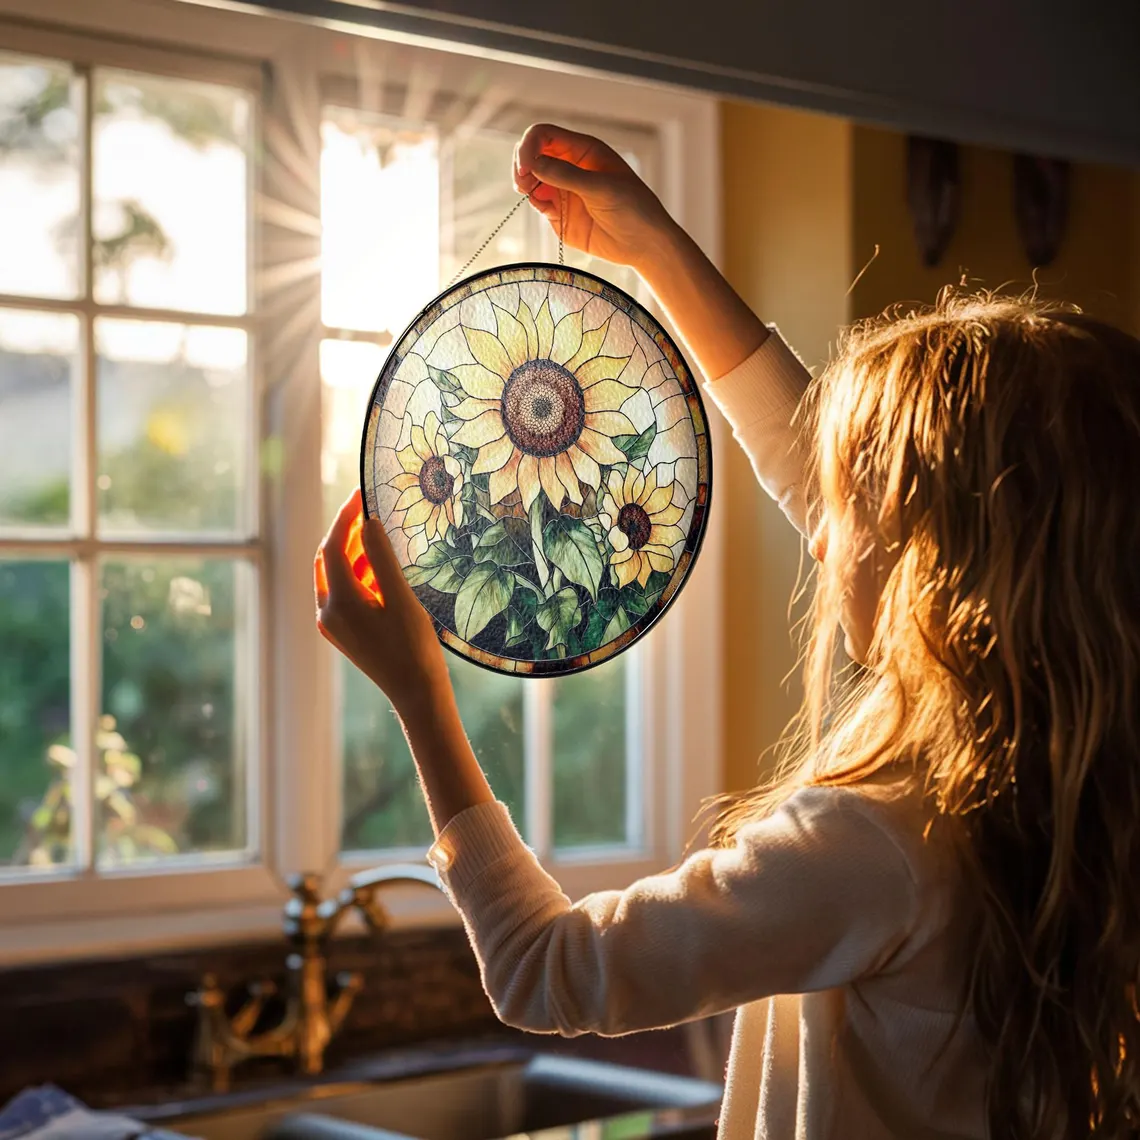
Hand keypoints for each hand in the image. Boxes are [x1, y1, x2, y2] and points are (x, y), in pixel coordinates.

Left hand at [315, 490, 450, 717]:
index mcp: (338, 602)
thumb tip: (368, 521)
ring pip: (335, 575)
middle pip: (329, 559)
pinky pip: (343, 592)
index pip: (333, 546)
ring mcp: (333, 624)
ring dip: (354, 553)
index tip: (363, 494)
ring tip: (380, 535)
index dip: (347, 516)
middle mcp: (327, 612)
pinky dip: (358, 574)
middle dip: (347, 532)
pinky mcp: (344, 632)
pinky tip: (380, 568)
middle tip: (370, 509)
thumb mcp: (401, 598)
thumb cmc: (414, 648)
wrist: (416, 694)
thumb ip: (382, 558)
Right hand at [514, 123, 678, 270]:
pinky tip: (544, 207)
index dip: (529, 146)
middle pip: (532, 154)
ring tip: (529, 193)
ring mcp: (564, 190)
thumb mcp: (601, 188)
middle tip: (523, 182)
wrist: (643, 244)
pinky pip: (538, 202)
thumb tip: (532, 163)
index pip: (545, 135)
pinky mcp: (561, 214)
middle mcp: (570, 167)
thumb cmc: (633, 209)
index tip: (525, 166)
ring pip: (531, 178)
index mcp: (583, 151)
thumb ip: (566, 175)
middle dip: (522, 164)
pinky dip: (535, 202)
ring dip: (525, 183)